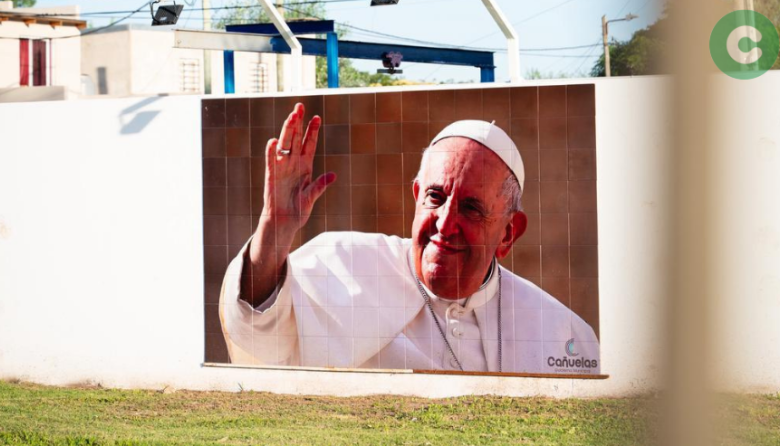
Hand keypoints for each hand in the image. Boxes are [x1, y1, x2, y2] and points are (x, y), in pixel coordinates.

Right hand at [261, 103, 335, 231]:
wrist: (283, 222)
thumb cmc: (298, 210)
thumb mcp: (312, 197)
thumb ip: (320, 186)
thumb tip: (333, 176)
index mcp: (305, 166)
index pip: (309, 144)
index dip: (312, 131)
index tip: (316, 117)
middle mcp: (293, 163)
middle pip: (296, 138)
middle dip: (298, 122)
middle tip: (300, 106)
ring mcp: (281, 167)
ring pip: (285, 144)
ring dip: (287, 130)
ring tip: (291, 116)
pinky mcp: (271, 175)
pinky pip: (271, 160)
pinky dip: (272, 151)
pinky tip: (274, 140)